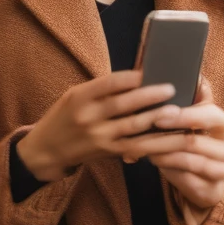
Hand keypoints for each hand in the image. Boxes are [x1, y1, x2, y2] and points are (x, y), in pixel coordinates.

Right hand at [16, 68, 187, 181]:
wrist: (47, 149)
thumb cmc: (64, 116)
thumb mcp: (74, 95)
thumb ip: (100, 89)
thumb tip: (136, 77)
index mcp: (79, 97)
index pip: (107, 83)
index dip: (129, 78)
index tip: (148, 71)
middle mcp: (88, 117)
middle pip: (123, 104)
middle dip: (149, 96)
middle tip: (171, 88)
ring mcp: (98, 137)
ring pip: (132, 127)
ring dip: (156, 119)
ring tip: (176, 111)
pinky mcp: (108, 152)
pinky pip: (135, 147)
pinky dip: (153, 142)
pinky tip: (168, 137)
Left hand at [144, 74, 223, 217]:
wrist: (204, 181)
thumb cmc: (193, 142)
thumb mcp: (191, 119)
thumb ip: (189, 99)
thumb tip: (186, 75)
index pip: (209, 113)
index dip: (183, 114)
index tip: (159, 113)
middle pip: (195, 140)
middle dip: (165, 136)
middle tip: (144, 132)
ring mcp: (223, 171)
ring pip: (188, 160)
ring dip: (161, 152)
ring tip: (142, 146)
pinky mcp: (213, 190)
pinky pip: (186, 177)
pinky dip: (167, 167)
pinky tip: (152, 160)